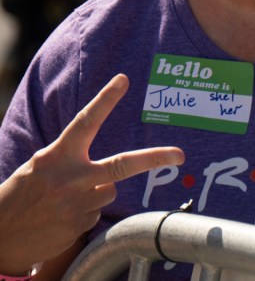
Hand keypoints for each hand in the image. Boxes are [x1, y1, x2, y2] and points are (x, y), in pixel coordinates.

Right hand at [0, 74, 184, 273]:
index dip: (105, 100)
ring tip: (66, 200)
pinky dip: (85, 212)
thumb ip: (69, 157)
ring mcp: (77, 205)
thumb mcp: (39, 167)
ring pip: (109, 190)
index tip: (123, 80)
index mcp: (56, 156)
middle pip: (121, 166)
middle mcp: (70, 179)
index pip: (85, 122)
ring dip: (95, 193)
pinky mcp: (80, 226)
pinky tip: (63, 217)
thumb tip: (103, 159)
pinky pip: (97, 212)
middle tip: (180, 155)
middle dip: (154, 159)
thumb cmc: (21, 195)